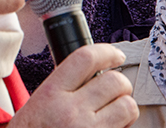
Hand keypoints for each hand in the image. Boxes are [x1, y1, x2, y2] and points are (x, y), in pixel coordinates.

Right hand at [8, 44, 137, 127]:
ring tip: (113, 112)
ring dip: (125, 107)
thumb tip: (89, 75)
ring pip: (128, 106)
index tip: (114, 55)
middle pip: (114, 81)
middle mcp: (71, 110)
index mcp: (51, 93)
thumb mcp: (37, 103)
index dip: (106, 52)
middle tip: (114, 90)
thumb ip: (61, 87)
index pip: (85, 58)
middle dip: (120, 84)